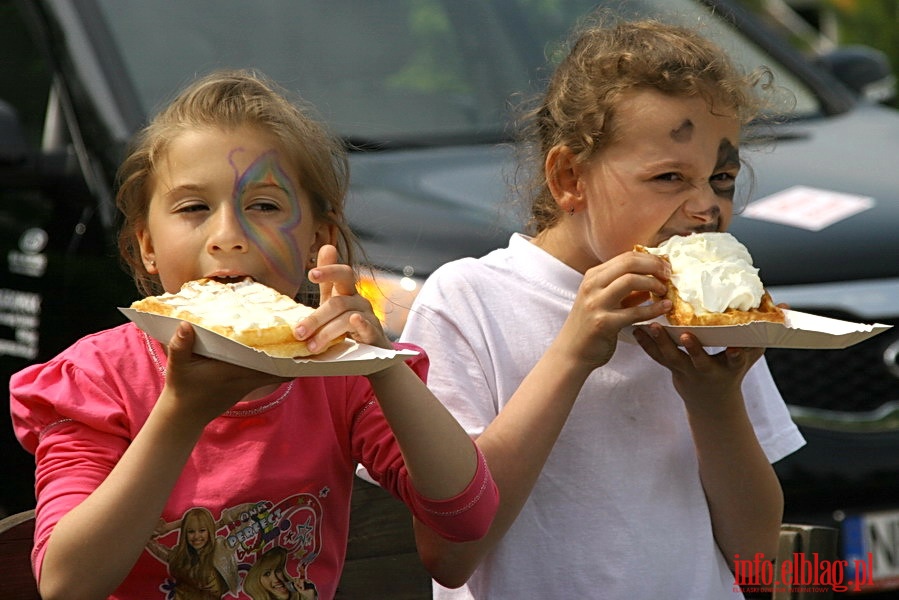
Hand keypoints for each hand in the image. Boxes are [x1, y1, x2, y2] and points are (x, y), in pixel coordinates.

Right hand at [162, 322, 289, 426]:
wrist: (184, 416)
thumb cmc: (182, 389)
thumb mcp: (176, 367)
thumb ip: (180, 346)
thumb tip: (185, 324)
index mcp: (233, 371)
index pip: (266, 364)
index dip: (285, 356)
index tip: (298, 341)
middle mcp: (245, 379)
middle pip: (278, 369)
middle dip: (292, 356)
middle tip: (305, 338)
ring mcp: (247, 386)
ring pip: (275, 374)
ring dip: (286, 362)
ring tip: (300, 344)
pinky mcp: (245, 388)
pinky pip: (267, 377)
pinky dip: (276, 368)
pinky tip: (282, 355)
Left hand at [294, 245, 391, 349]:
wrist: (371, 350)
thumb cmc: (346, 324)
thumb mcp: (334, 302)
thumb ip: (327, 281)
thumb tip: (326, 246)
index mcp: (348, 291)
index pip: (342, 274)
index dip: (329, 270)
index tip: (311, 274)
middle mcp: (359, 300)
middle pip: (337, 303)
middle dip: (315, 318)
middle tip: (298, 332)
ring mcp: (368, 317)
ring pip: (346, 318)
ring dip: (326, 332)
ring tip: (311, 346)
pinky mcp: (375, 333)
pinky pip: (368, 326)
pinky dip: (361, 323)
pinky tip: (354, 321)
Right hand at [557, 251, 671, 369]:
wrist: (572, 352)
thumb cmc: (590, 326)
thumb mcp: (604, 300)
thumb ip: (625, 289)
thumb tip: (654, 278)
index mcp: (593, 276)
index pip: (626, 257)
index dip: (650, 259)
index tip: (665, 266)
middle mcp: (592, 286)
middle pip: (629, 263)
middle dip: (654, 266)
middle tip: (668, 275)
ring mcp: (596, 304)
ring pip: (630, 281)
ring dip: (653, 283)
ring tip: (664, 291)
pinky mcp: (603, 323)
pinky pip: (635, 312)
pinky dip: (654, 308)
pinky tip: (666, 307)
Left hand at [633, 323, 763, 411]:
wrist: (711, 402)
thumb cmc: (733, 370)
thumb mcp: (752, 354)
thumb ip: (764, 331)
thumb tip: (785, 307)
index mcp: (730, 367)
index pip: (737, 360)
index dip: (736, 355)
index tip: (735, 349)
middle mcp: (708, 371)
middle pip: (699, 360)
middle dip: (694, 349)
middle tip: (686, 335)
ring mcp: (687, 371)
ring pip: (673, 359)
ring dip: (661, 343)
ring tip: (652, 327)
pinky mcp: (671, 369)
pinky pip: (656, 358)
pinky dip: (646, 345)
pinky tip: (636, 330)